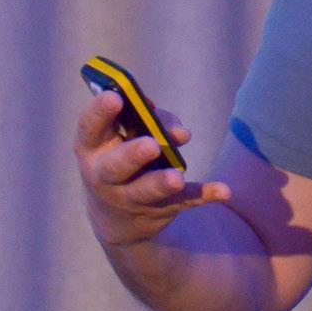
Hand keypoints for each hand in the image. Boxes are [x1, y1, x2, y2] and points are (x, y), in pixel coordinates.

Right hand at [74, 89, 231, 246]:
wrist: (116, 214)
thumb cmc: (120, 154)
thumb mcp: (121, 136)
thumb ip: (146, 120)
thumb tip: (170, 125)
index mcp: (92, 148)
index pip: (89, 128)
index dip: (100, 112)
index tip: (116, 96)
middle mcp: (105, 176)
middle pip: (116, 167)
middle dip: (133, 155)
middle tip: (151, 145)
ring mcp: (130, 197)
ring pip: (146, 190)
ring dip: (162, 183)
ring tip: (176, 177)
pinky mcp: (159, 208)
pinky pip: (182, 202)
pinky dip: (203, 195)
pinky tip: (223, 191)